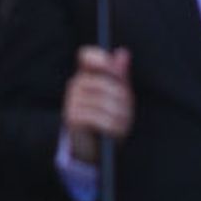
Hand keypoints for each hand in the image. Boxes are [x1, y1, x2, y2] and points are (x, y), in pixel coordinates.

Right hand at [63, 46, 132, 160]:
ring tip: (124, 124)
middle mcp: (76, 84)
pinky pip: (97, 118)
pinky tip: (116, 132)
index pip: (87, 55)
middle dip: (121, 99)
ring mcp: (72, 100)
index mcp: (86, 75)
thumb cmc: (107, 117)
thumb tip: (123, 52)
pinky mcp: (72, 117)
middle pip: (103, 82)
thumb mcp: (116, 96)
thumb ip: (119, 75)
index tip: (116, 71)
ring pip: (103, 102)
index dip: (101, 59)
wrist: (92, 147)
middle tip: (128, 111)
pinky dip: (111, 127)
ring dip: (119, 116)